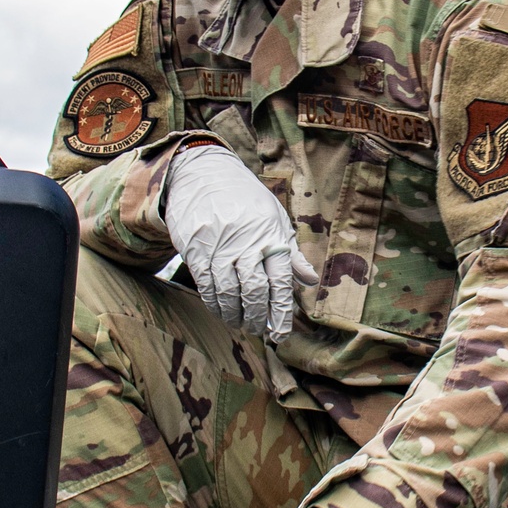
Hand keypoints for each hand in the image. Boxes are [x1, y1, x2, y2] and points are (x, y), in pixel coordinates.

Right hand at [163, 145, 317, 342]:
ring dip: (235, 315)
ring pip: (229, 292)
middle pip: (255, 290)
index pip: (281, 280)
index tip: (281, 332)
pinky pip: (207, 285)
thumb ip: (290, 252)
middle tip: (260, 331)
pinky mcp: (197, 249)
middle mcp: (247, 242)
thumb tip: (311, 280)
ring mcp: (220, 246)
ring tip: (241, 324)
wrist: (203, 175)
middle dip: (259, 317)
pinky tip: (222, 311)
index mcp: (271, 235)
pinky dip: (215, 304)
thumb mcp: (274, 218)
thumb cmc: (244, 200)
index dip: (281, 311)